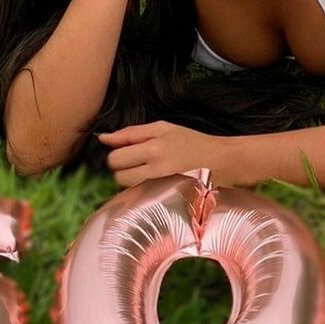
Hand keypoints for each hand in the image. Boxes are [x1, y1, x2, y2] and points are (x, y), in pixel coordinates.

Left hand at [98, 121, 222, 186]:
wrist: (222, 160)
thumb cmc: (192, 141)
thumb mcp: (164, 128)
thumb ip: (131, 133)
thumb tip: (102, 138)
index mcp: (154, 144)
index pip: (116, 156)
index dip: (117, 155)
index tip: (127, 154)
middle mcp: (156, 164)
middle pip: (118, 173)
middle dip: (122, 169)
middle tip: (137, 165)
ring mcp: (162, 182)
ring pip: (127, 186)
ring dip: (131, 181)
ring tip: (146, 174)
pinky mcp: (167, 195)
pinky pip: (140, 195)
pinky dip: (142, 190)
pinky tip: (154, 184)